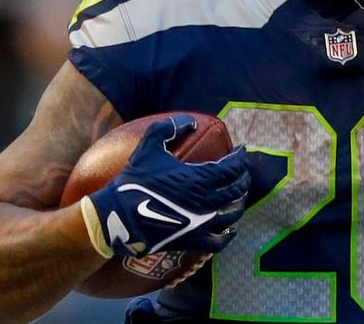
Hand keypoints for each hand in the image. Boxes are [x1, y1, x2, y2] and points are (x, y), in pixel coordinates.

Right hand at [86, 114, 248, 257]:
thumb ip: (169, 128)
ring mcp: (202, 224)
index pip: (232, 167)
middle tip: (241, 171)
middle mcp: (207, 202)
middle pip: (237, 189)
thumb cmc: (135, 180)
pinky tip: (230, 229)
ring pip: (233, 213)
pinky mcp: (193, 241)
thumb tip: (191, 122)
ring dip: (239, 202)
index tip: (240, 150)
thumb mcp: (149, 146)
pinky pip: (219, 241)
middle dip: (243, 178)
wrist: (119, 217)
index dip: (240, 157)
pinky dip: (228, 235)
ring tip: (238, 195)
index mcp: (200, 178)